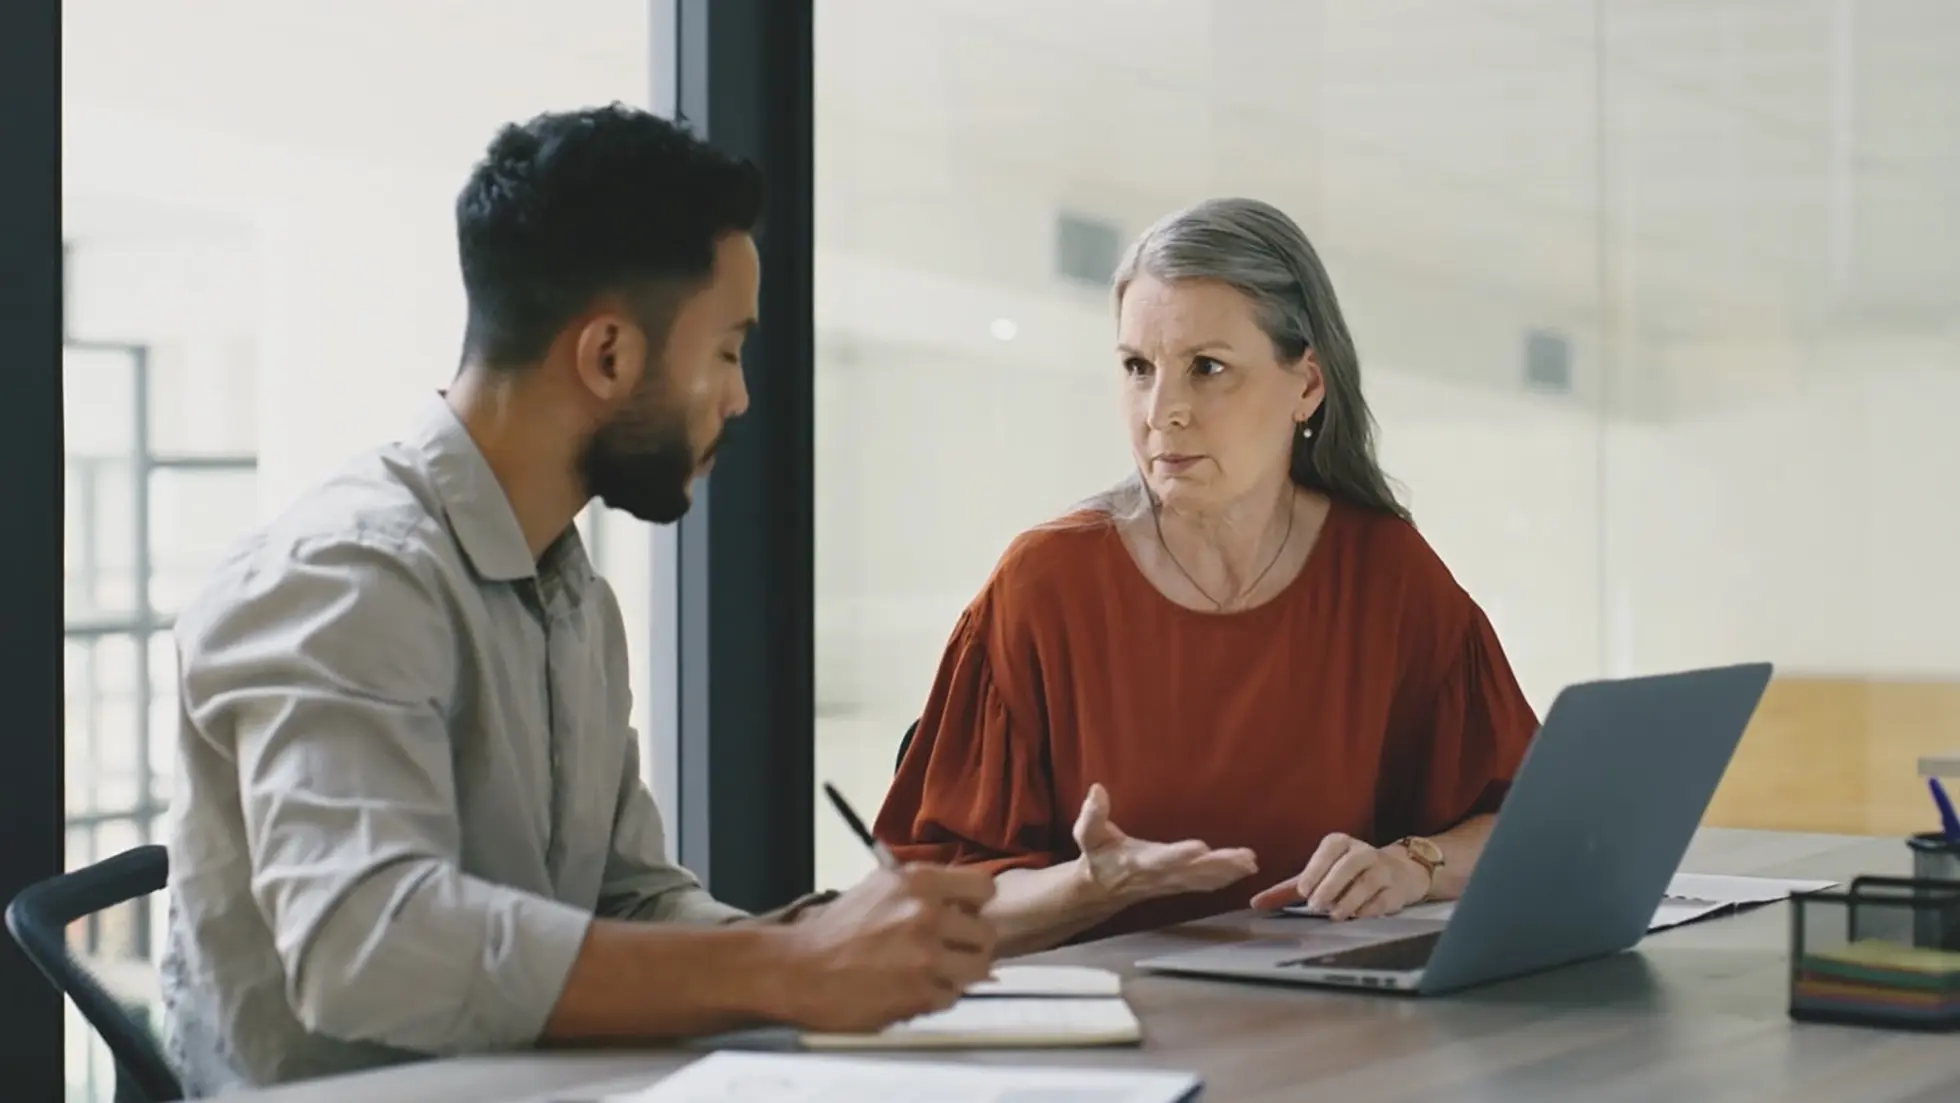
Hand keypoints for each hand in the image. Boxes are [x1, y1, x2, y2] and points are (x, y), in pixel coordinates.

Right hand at [769, 864, 997, 1032]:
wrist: (798, 969)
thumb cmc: (834, 929)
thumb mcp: (879, 886)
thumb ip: (923, 890)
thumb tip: (959, 900)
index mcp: (919, 882)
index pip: (984, 889)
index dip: (976, 906)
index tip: (965, 916)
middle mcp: (928, 915)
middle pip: (986, 934)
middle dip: (970, 945)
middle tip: (949, 952)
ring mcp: (927, 957)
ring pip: (977, 969)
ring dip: (958, 974)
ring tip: (933, 974)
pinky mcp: (920, 994)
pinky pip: (952, 997)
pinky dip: (936, 997)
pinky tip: (911, 991)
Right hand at [1073, 783, 1258, 905]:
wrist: (1100, 888)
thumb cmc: (1097, 855)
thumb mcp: (1087, 833)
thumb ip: (1092, 813)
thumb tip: (1097, 788)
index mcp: (1139, 862)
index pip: (1162, 859)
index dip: (1180, 855)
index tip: (1200, 848)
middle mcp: (1160, 875)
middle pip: (1194, 872)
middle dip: (1219, 866)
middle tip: (1244, 858)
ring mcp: (1172, 882)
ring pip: (1204, 880)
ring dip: (1229, 872)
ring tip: (1251, 862)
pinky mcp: (1180, 884)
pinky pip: (1206, 884)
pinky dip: (1227, 878)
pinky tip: (1245, 869)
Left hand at [1249, 833, 1429, 919]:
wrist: (1396, 874)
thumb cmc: (1345, 876)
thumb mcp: (1316, 878)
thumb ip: (1286, 890)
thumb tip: (1254, 903)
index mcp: (1340, 843)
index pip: (1329, 850)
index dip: (1316, 869)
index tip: (1304, 891)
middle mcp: (1363, 852)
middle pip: (1350, 864)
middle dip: (1332, 885)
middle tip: (1315, 905)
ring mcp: (1384, 869)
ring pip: (1369, 880)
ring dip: (1351, 898)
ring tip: (1335, 915)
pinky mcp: (1397, 889)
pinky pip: (1385, 897)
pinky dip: (1371, 908)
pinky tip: (1358, 916)